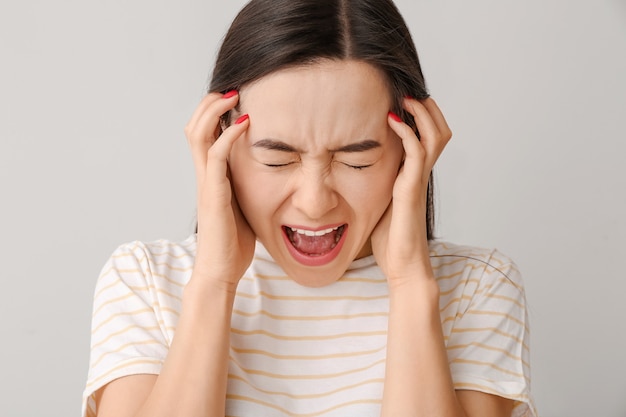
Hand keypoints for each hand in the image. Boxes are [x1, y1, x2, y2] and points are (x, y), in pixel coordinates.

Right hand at [184, 92, 254, 290]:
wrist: (220, 272)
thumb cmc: (233, 243)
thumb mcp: (242, 206)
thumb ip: (244, 187)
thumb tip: (265, 175)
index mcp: (211, 177)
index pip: (204, 134)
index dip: (214, 112)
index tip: (236, 97)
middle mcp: (204, 175)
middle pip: (194, 126)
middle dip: (210, 103)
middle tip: (233, 88)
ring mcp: (206, 183)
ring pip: (198, 134)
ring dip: (215, 110)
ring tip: (234, 94)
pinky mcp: (214, 194)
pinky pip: (216, 156)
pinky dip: (229, 135)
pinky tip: (245, 122)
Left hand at [371, 97, 451, 285]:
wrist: (403, 266)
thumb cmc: (391, 239)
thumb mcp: (381, 202)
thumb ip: (378, 184)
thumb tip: (355, 172)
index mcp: (415, 175)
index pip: (429, 137)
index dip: (422, 116)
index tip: (402, 100)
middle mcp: (421, 174)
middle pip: (440, 130)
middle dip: (427, 108)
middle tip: (408, 92)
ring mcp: (418, 180)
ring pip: (435, 135)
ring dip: (421, 113)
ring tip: (405, 97)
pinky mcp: (411, 188)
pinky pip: (416, 152)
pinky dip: (407, 131)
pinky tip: (391, 120)